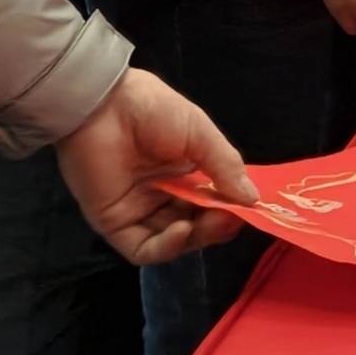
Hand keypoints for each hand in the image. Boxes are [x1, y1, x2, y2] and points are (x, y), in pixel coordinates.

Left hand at [54, 69, 255, 266]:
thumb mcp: (200, 132)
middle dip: (218, 225)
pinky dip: (167, 247)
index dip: (234, 208)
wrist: (102, 105)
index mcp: (187, 171)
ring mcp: (141, 211)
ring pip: (176, 241)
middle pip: (199, 225)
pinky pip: (145, 249)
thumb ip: (226, 166)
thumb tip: (253, 200)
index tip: (252, 209)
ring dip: (198, 237)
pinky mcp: (116, 225)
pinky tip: (182, 231)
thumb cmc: (153, 110)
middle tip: (231, 217)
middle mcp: (166, 194)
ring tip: (212, 221)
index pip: (216, 201)